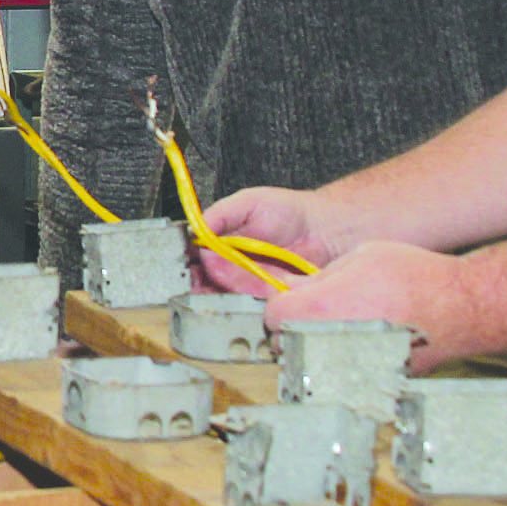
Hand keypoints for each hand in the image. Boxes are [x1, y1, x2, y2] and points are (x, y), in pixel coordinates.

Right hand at [197, 185, 373, 286]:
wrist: (325, 230)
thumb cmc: (291, 212)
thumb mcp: (248, 202)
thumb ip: (221, 213)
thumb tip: (195, 229)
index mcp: (222, 242)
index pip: (195, 256)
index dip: (185, 260)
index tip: (181, 262)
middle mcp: (231, 265)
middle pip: (202, 279)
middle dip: (194, 280)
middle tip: (191, 276)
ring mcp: (247, 283)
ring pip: (220, 293)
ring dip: (212, 291)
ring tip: (211, 281)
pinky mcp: (264, 298)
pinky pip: (245, 303)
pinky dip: (236, 299)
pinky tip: (233, 292)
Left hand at [266, 242, 483, 371]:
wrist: (462, 308)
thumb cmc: (416, 278)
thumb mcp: (360, 258)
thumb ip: (319, 277)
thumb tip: (291, 288)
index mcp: (320, 308)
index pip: (271, 315)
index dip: (280, 304)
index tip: (292, 299)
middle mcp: (329, 344)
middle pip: (286, 345)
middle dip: (293, 329)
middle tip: (316, 315)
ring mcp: (349, 369)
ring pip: (312, 365)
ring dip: (316, 349)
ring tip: (343, 330)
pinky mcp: (369, 384)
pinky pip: (341, 376)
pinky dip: (344, 364)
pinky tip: (364, 345)